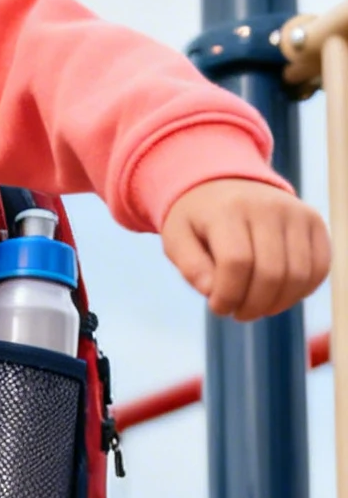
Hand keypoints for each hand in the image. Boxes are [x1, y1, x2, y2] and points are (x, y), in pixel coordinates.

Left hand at [161, 179, 329, 320]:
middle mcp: (268, 206)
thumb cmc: (199, 220)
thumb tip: (212, 291)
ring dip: (277, 304)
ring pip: (298, 276)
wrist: (226, 184)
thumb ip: (190, 267)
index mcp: (229, 209)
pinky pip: (319, 268)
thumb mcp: (177, 238)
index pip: (236, 263)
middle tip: (238, 312)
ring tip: (256, 306)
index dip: (228, 296)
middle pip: (270, 274)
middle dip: (252, 306)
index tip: (217, 306)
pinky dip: (300, 292)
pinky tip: (278, 295)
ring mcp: (296, 213)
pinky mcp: (314, 222)